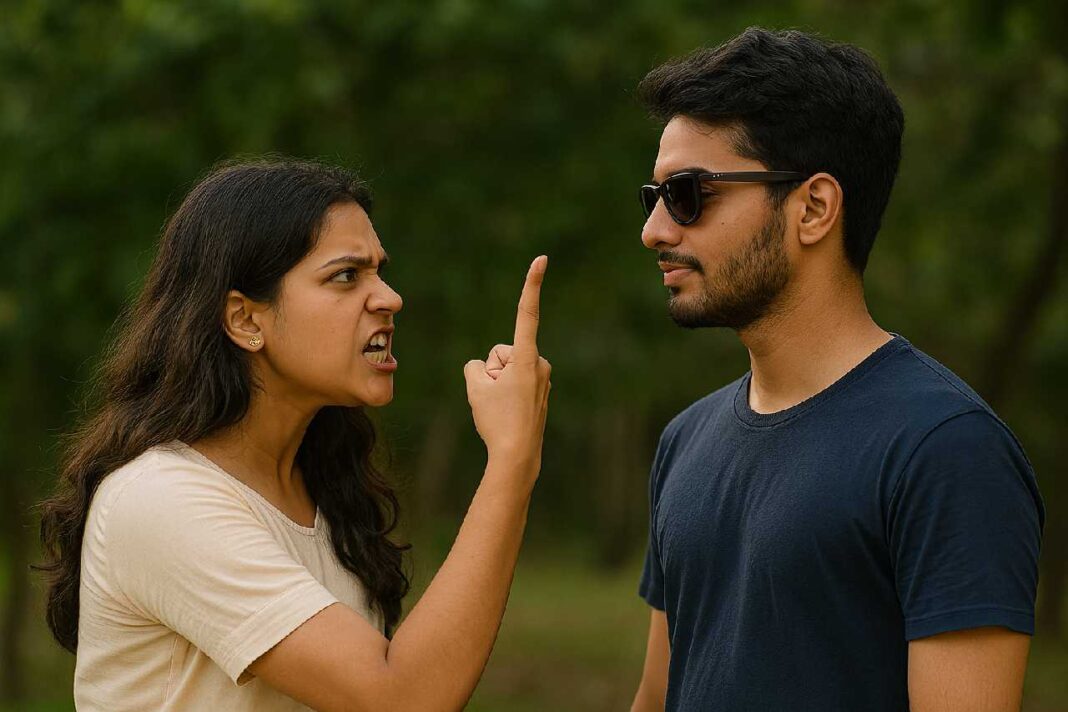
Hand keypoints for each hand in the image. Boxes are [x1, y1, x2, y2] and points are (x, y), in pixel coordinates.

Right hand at [464, 256, 551, 475]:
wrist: (517, 455)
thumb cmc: (496, 420)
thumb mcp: (474, 385)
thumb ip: (476, 365)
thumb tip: (489, 367)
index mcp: (526, 357)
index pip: (527, 313)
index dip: (531, 284)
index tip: (541, 259)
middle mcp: (540, 363)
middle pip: (500, 354)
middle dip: (493, 371)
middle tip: (496, 398)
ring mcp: (542, 378)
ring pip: (506, 369)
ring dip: (499, 384)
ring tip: (504, 407)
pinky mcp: (540, 391)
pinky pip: (513, 382)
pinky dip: (506, 393)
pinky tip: (510, 413)